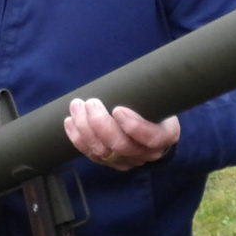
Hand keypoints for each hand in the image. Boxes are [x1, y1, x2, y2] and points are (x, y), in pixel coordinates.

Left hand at [63, 97, 178, 170]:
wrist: (153, 125)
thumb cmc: (155, 105)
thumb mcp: (160, 97)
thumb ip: (150, 91)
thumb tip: (133, 73)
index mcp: (165, 136)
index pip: (152, 138)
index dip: (134, 126)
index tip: (118, 109)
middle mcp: (147, 153)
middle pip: (122, 146)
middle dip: (101, 124)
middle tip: (91, 102)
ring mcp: (128, 160)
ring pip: (103, 152)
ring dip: (85, 128)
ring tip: (77, 106)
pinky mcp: (110, 162)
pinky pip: (91, 155)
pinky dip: (78, 138)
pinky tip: (70, 122)